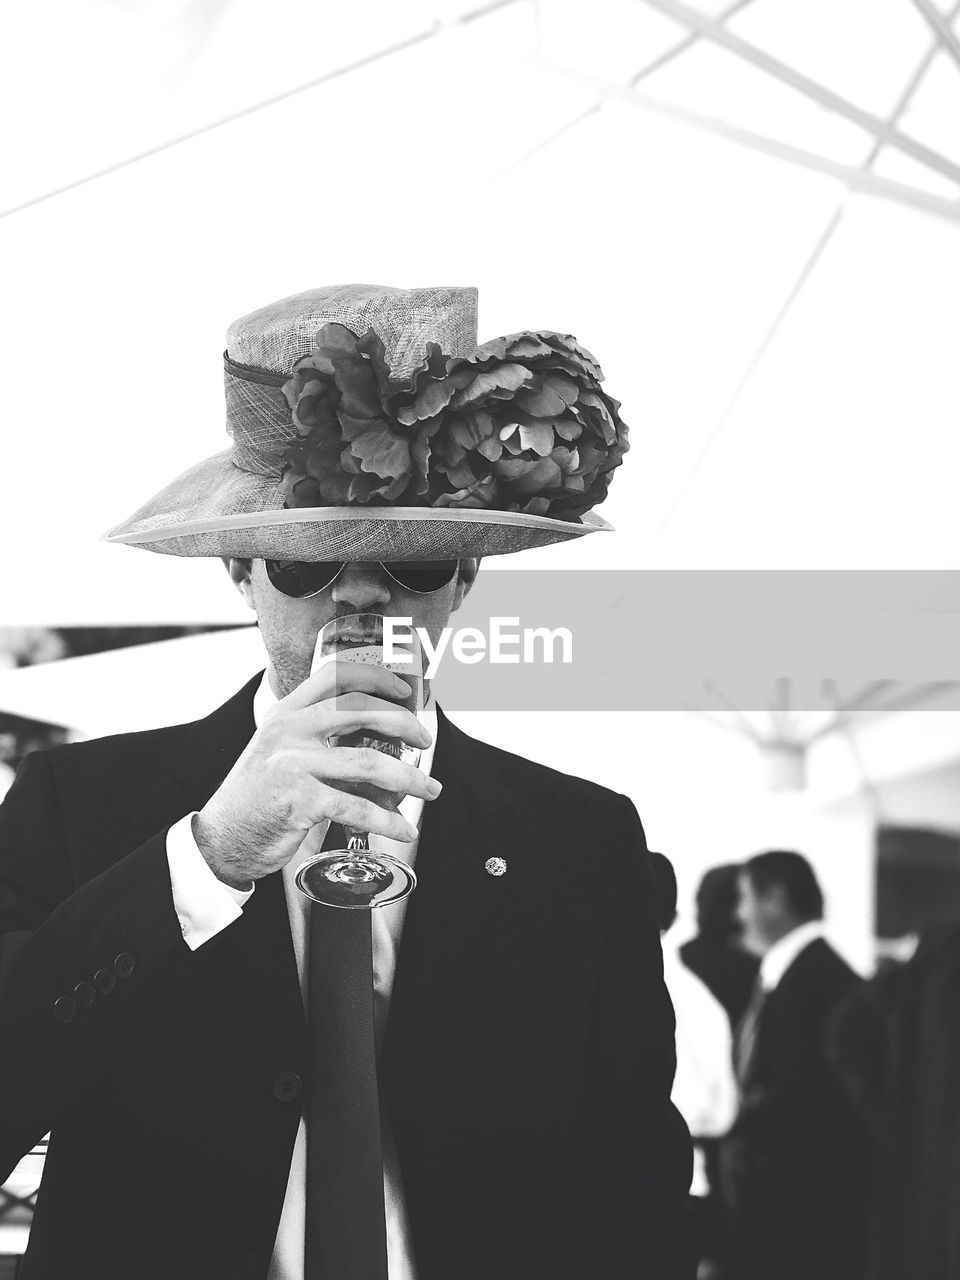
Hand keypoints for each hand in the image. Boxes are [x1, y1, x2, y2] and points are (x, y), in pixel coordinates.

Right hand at [193, 664, 437, 889]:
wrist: (222, 840)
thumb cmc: (259, 797)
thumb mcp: (279, 750)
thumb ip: (315, 735)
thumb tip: (376, 735)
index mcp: (286, 712)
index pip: (334, 674)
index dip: (376, 676)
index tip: (405, 691)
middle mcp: (288, 730)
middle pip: (359, 709)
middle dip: (404, 724)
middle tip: (425, 741)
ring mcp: (293, 764)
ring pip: (368, 762)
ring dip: (409, 777)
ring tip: (428, 788)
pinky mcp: (300, 801)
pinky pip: (357, 807)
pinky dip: (387, 820)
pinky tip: (402, 828)